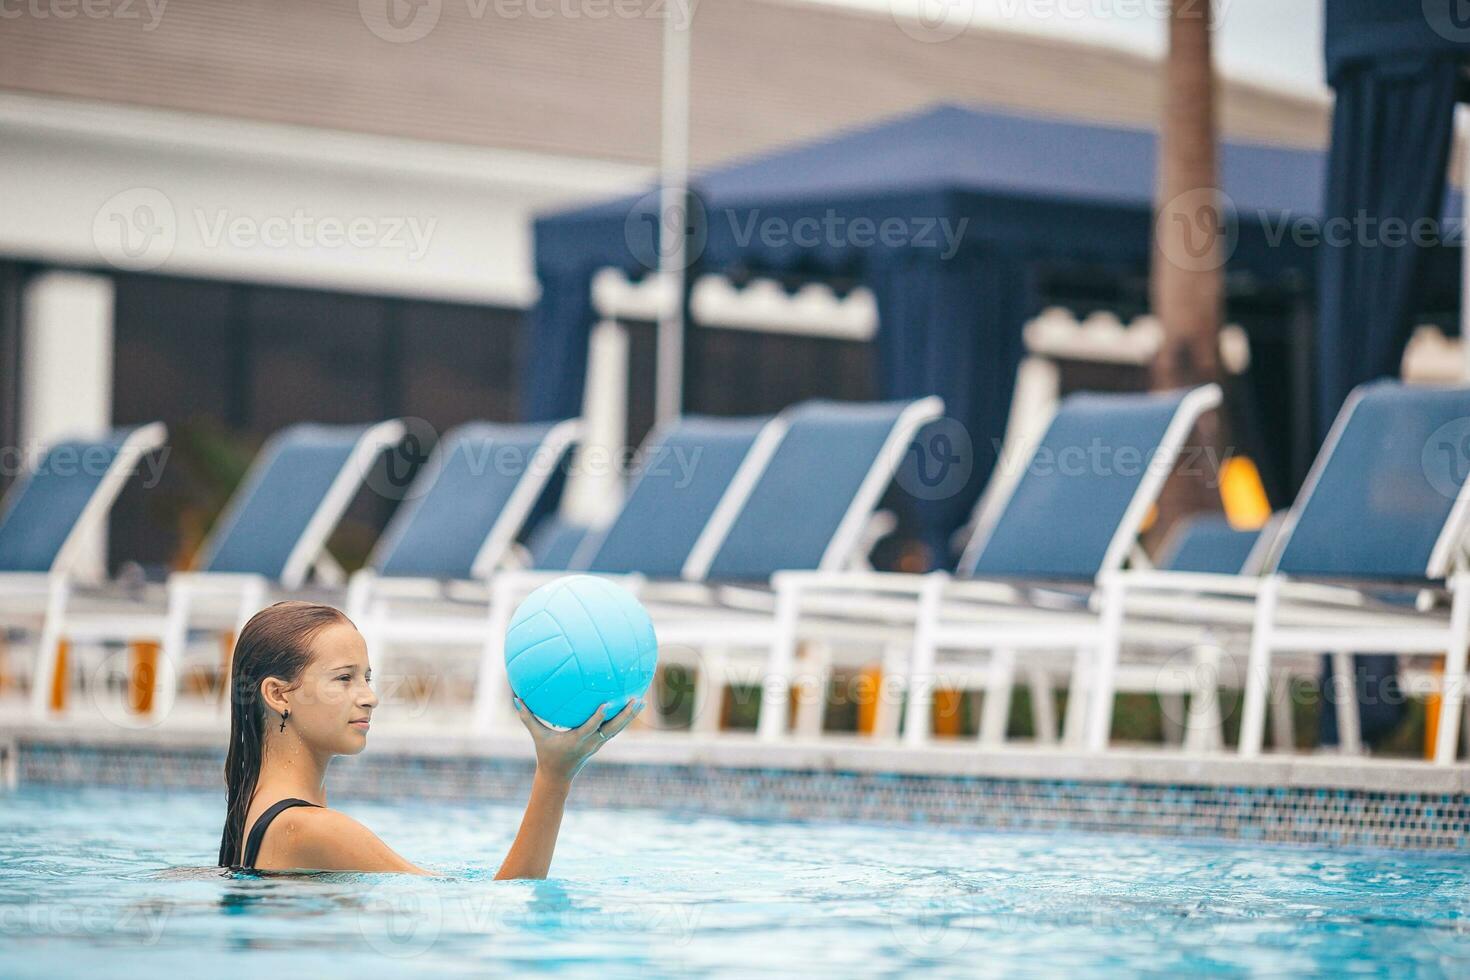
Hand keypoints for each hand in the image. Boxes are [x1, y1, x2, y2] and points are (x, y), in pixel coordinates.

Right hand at [512, 698, 640, 784]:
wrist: (558, 776)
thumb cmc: (546, 753)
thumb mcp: (537, 736)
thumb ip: (528, 718)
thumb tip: (516, 698)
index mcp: (577, 740)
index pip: (590, 728)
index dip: (598, 717)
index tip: (607, 704)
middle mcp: (591, 742)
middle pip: (612, 728)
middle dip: (625, 715)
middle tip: (637, 700)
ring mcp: (598, 743)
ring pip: (617, 729)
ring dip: (630, 716)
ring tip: (642, 701)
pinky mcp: (600, 742)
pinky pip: (614, 729)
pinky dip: (624, 719)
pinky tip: (631, 707)